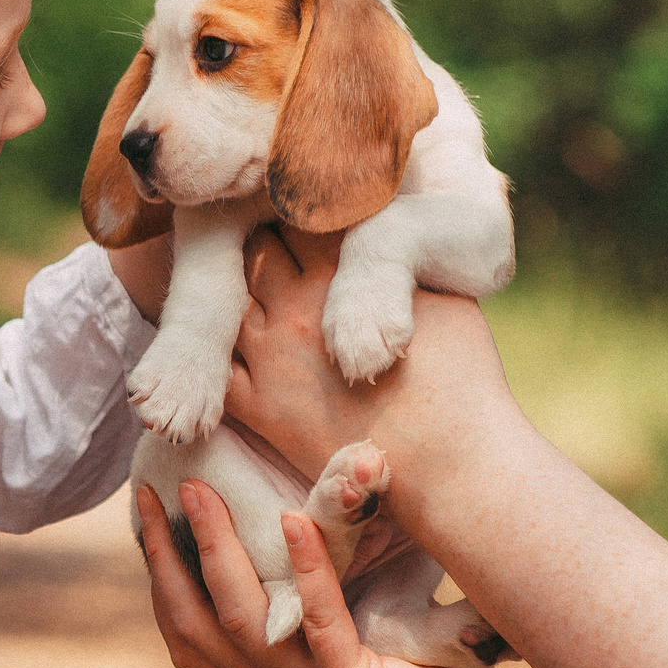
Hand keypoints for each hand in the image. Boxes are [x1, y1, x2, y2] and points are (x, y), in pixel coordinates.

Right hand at [134, 481, 667, 667]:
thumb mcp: (369, 618)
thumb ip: (329, 582)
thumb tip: (304, 494)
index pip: (189, 631)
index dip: (158, 572)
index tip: (142, 509)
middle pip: (195, 624)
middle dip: (164, 555)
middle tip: (148, 493)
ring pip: (242, 624)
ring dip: (217, 551)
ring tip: (203, 492)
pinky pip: (320, 626)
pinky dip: (304, 571)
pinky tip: (295, 521)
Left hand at [222, 228, 522, 490]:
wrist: (448, 463)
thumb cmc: (462, 379)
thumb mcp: (445, 298)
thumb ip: (403, 262)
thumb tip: (389, 230)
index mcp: (340, 276)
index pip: (298, 218)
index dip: (298, 207)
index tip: (298, 203)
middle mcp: (294, 310)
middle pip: (254, 252)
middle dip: (255, 237)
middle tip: (258, 231)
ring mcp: (269, 359)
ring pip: (224, 303)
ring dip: (229, 288)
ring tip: (238, 279)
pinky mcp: (258, 408)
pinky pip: (210, 367)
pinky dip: (206, 347)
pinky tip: (213, 336)